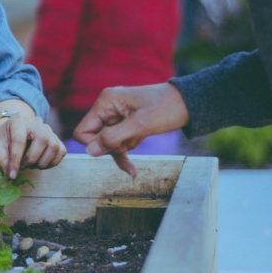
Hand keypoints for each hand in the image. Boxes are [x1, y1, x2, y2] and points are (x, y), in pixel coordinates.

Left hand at [0, 100, 65, 178]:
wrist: (15, 131)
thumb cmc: (5, 139)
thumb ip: (2, 160)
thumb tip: (11, 175)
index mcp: (19, 121)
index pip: (19, 140)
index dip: (15, 160)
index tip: (12, 175)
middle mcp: (37, 122)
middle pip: (42, 140)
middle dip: (31, 159)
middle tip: (23, 166)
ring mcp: (49, 130)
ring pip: (54, 146)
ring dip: (42, 162)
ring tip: (31, 164)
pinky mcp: (57, 139)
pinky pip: (61, 152)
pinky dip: (52, 162)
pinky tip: (40, 164)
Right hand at [73, 83, 189, 177]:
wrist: (188, 104)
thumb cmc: (166, 108)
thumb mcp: (141, 125)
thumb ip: (113, 137)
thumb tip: (90, 151)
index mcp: (106, 102)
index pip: (83, 131)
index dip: (96, 144)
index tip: (116, 146)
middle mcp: (107, 107)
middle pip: (95, 138)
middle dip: (113, 147)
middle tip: (133, 141)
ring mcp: (116, 116)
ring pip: (108, 143)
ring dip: (122, 150)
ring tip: (140, 140)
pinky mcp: (125, 124)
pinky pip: (117, 143)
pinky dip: (125, 154)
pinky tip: (133, 170)